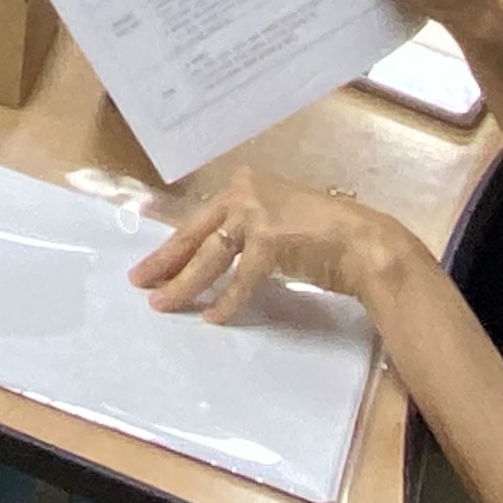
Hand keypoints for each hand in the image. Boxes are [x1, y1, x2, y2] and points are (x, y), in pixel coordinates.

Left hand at [132, 166, 420, 322]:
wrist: (364, 242)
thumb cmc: (322, 234)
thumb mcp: (275, 220)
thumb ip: (244, 228)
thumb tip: (211, 252)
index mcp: (243, 184)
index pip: (198, 220)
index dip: (173, 245)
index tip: (151, 263)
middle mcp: (245, 193)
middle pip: (194, 234)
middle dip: (164, 261)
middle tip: (138, 281)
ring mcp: (257, 214)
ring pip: (209, 256)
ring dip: (185, 284)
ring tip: (163, 304)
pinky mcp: (270, 240)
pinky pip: (241, 278)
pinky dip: (227, 300)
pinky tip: (214, 318)